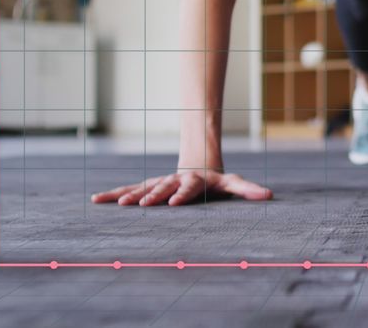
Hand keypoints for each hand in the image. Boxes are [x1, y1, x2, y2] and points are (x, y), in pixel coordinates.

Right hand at [91, 170, 272, 205]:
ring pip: (144, 187)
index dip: (182, 194)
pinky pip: (130, 189)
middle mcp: (175, 179)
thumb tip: (270, 195)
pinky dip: (114, 194)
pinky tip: (97, 200)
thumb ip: (249, 190)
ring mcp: (160, 182)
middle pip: (163, 187)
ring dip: (131, 195)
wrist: (200, 164)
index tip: (174, 203)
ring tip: (119, 204)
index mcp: (195, 181)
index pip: (189, 188)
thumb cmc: (218, 181)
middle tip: (141, 204)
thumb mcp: (234, 183)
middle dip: (153, 195)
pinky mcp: (149, 185)